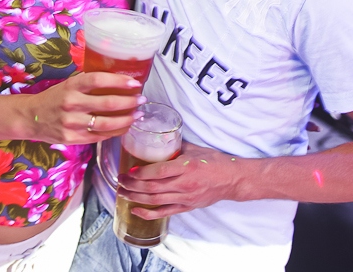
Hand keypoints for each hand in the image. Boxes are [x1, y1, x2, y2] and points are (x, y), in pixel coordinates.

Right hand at [24, 72, 146, 144]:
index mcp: (71, 86)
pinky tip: (124, 127)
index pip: (98, 80)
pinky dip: (115, 132)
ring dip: (126, 119)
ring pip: (107, 124)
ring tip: (137, 115)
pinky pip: (100, 136)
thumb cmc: (54, 98)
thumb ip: (88, 83)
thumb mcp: (68, 84)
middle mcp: (71, 104)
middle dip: (129, 102)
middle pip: (107, 103)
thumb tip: (118, 79)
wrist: (31, 118)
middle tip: (141, 100)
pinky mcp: (73, 139)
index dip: (119, 80)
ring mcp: (72, 124)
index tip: (135, 82)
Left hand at [117, 142, 240, 218]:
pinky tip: (135, 210)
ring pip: (155, 200)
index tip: (130, 170)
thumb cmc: (214, 161)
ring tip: (122, 192)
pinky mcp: (186, 207)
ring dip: (136, 197)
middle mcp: (185, 184)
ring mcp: (185, 198)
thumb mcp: (195, 149)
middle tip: (120, 180)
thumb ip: (176, 146)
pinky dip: (148, 213)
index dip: (142, 172)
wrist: (232, 180)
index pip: (160, 171)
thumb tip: (158, 139)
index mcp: (187, 167)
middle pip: (153, 187)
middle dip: (133, 185)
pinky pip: (164, 212)